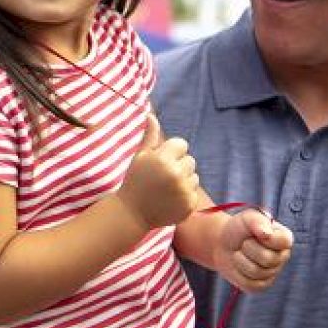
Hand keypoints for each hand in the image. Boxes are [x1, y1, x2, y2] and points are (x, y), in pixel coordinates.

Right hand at [117, 115, 202, 230]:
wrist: (133, 213)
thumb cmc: (135, 180)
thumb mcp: (140, 156)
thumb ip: (149, 136)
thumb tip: (150, 115)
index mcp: (163, 159)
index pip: (182, 144)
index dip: (172, 152)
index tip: (160, 161)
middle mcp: (175, 174)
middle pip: (190, 161)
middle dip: (179, 166)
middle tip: (163, 177)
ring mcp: (183, 191)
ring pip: (194, 176)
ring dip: (184, 180)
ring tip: (166, 188)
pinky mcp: (189, 204)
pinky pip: (194, 192)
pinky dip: (185, 195)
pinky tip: (170, 199)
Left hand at [214, 208, 293, 292]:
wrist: (223, 244)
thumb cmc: (239, 229)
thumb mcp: (246, 218)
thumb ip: (257, 221)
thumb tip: (267, 233)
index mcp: (285, 240)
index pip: (282, 242)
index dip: (264, 237)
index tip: (253, 233)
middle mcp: (282, 258)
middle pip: (267, 259)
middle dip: (248, 248)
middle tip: (243, 243)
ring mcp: (272, 273)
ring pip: (256, 271)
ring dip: (240, 259)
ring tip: (239, 252)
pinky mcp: (260, 286)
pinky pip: (249, 283)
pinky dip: (238, 272)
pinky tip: (239, 264)